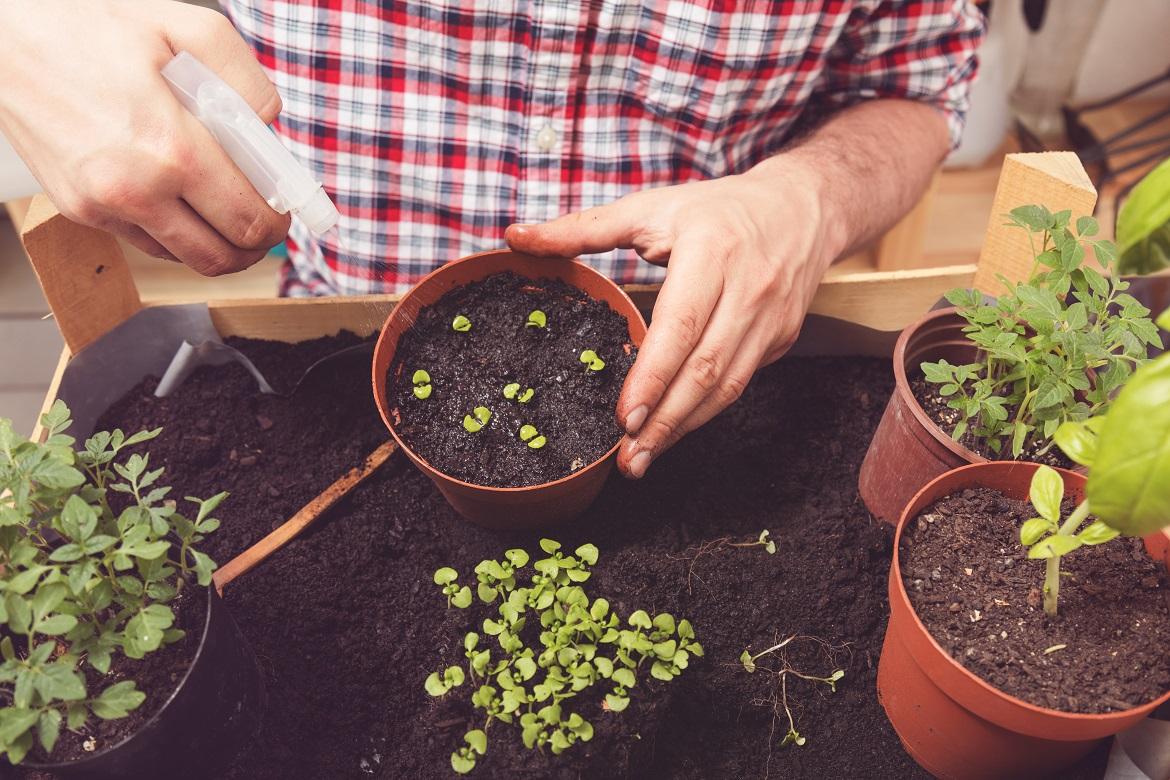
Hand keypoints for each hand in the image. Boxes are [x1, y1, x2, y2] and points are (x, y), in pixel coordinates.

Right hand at [0, 0, 289, 274]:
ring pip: (186, 258)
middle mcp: (136, 189)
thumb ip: (246, 81)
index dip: (279, 220)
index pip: (249, 219)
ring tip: (226, 208)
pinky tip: (181, 198)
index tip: (285, 207)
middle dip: (257, 242)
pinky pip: (148, 242)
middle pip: (224, 255)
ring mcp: (103, 207)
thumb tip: (271, 128)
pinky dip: (176, 232)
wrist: (4, 34)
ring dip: (218, 243)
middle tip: (265, 216)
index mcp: (171, 148)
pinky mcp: (80, 211)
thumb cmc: (90, 25)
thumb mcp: (187, 28)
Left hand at [506, 157, 843, 477]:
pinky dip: (705, 411)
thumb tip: (515, 236)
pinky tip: (673, 428)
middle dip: (664, 422)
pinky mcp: (781, 340)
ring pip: (727, 387)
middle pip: (705, 370)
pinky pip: (740, 384)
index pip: (682, 326)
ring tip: (643, 458)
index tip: (625, 417)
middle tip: (627, 458)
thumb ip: (582, 228)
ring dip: (684, 428)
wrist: (801, 208)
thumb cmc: (717, 209)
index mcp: (712, 252)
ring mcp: (771, 320)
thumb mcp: (650, 208)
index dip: (653, 377)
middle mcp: (748, 290)